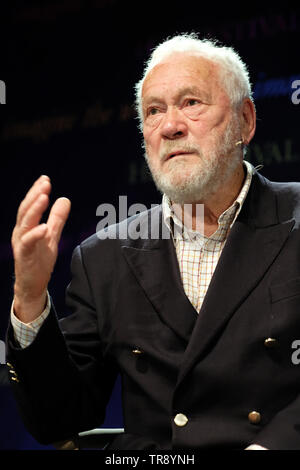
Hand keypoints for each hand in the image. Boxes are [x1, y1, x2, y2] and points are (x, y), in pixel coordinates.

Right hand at [11, 175, 70, 322]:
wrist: (32, 285)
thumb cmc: (39, 260)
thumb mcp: (51, 236)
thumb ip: (57, 219)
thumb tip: (65, 199)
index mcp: (27, 226)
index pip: (30, 205)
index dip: (36, 192)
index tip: (45, 179)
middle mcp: (21, 233)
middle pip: (25, 210)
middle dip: (34, 195)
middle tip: (45, 183)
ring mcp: (21, 244)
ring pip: (25, 223)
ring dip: (34, 209)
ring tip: (43, 197)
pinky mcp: (24, 257)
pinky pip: (28, 244)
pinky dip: (35, 234)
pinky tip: (44, 227)